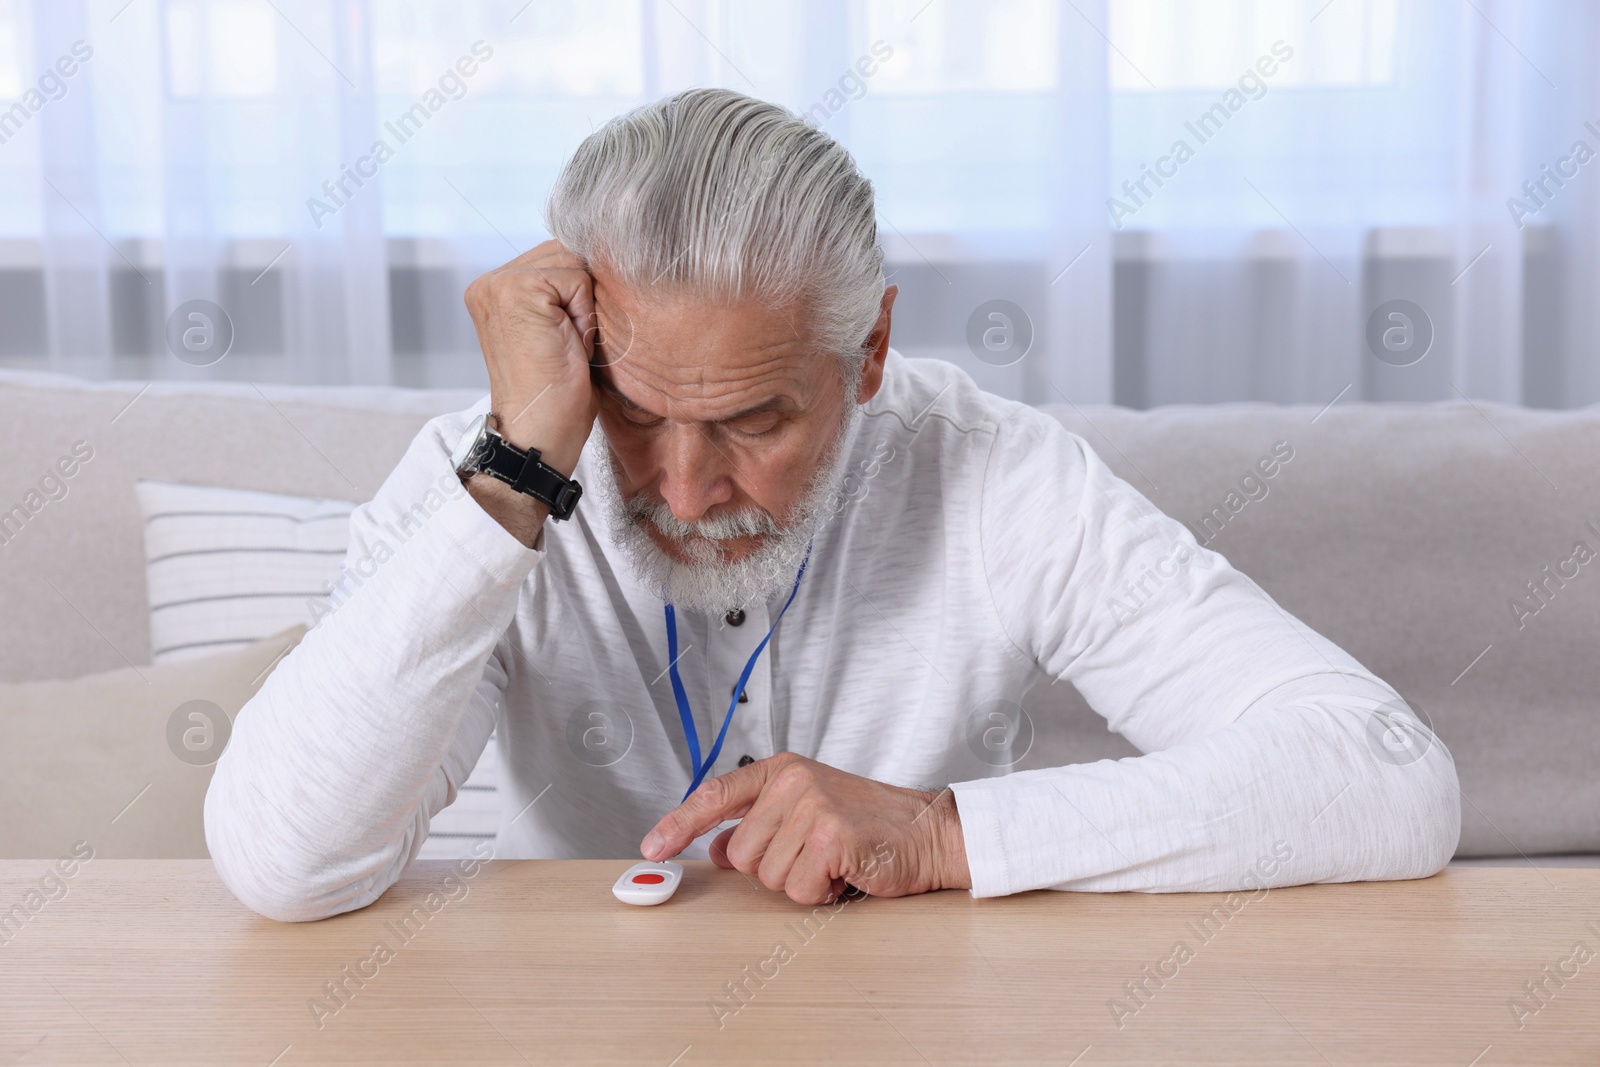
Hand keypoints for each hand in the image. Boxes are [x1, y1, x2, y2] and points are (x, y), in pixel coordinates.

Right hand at [462, 239, 603, 476]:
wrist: (537, 436)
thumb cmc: (555, 396)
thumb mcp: (557, 332)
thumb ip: (562, 294)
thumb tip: (600, 258)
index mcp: (496, 289)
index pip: (559, 259)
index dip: (579, 297)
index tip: (564, 342)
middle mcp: (491, 281)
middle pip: (568, 254)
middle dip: (583, 297)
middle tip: (566, 346)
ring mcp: (500, 282)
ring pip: (575, 263)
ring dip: (584, 306)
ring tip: (566, 345)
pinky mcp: (518, 289)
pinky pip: (579, 277)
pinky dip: (584, 314)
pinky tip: (567, 344)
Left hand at [640, 752, 971, 904]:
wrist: (930, 832)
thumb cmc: (871, 825)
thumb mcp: (808, 810)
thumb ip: (760, 824)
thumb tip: (719, 850)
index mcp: (782, 770)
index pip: (715, 795)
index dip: (679, 823)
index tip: (653, 846)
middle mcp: (793, 782)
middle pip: (743, 854)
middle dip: (776, 869)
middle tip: (815, 855)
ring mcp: (812, 806)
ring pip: (769, 877)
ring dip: (802, 883)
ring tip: (834, 863)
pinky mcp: (830, 837)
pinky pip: (799, 890)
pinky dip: (822, 894)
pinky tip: (846, 874)